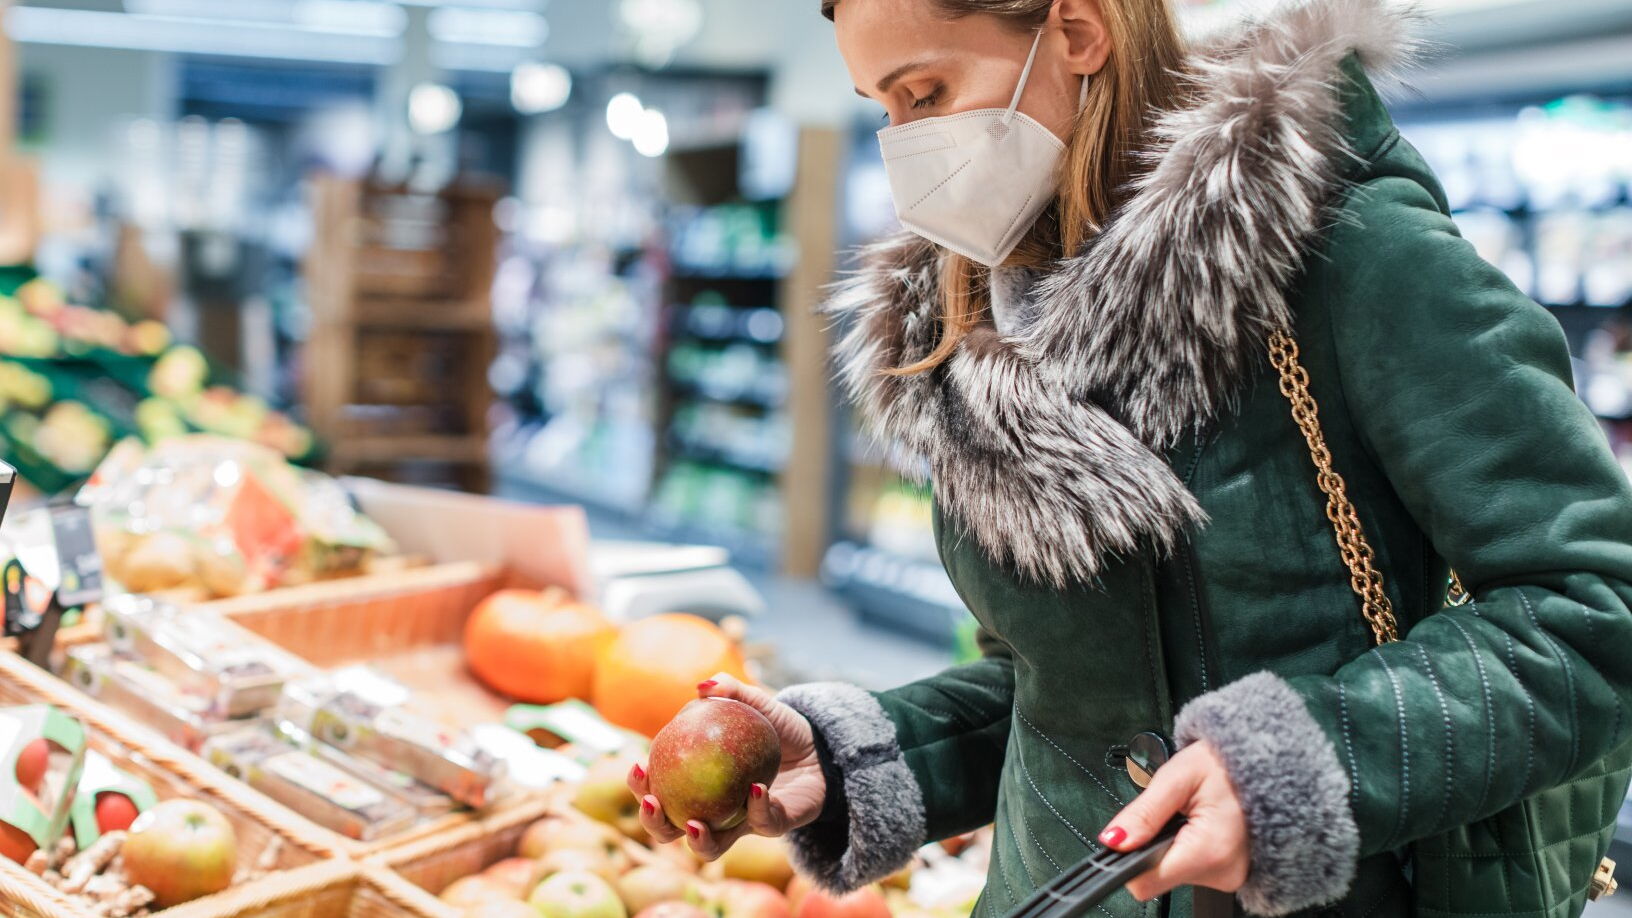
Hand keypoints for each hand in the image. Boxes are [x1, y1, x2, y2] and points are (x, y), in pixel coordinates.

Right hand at [627, 672, 826, 860]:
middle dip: (654, 823)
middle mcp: (714, 810)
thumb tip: (702, 686)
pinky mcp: (775, 826)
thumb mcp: (757, 704)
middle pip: (671, 830)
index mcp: (698, 783)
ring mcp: (743, 823)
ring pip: (711, 847)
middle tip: (652, 803)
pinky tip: (756, 789)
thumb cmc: (780, 729)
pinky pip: (762, 823)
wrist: (822, 749)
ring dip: (697, 840)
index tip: (638, 767)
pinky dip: (757, 808)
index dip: (641, 786)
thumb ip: (732, 692)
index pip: (659, 790)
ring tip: (694, 823)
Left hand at [1095, 740, 1250, 901]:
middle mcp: (1222, 872)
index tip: (1127, 837)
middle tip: (1173, 812)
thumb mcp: (1179, 777)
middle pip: (1158, 875)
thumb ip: (1143, 813)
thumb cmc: (1228, 764)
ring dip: (1172, 843)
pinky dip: (1188, 846)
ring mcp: (1230, 876)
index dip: (1126, 860)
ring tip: (1192, 814)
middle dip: (1154, 844)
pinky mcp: (1231, 873)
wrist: (1268, 762)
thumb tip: (1113, 841)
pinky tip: (1201, 824)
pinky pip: (1192, 867)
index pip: (1145, 882)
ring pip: (1174, 871)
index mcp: (1208, 851)